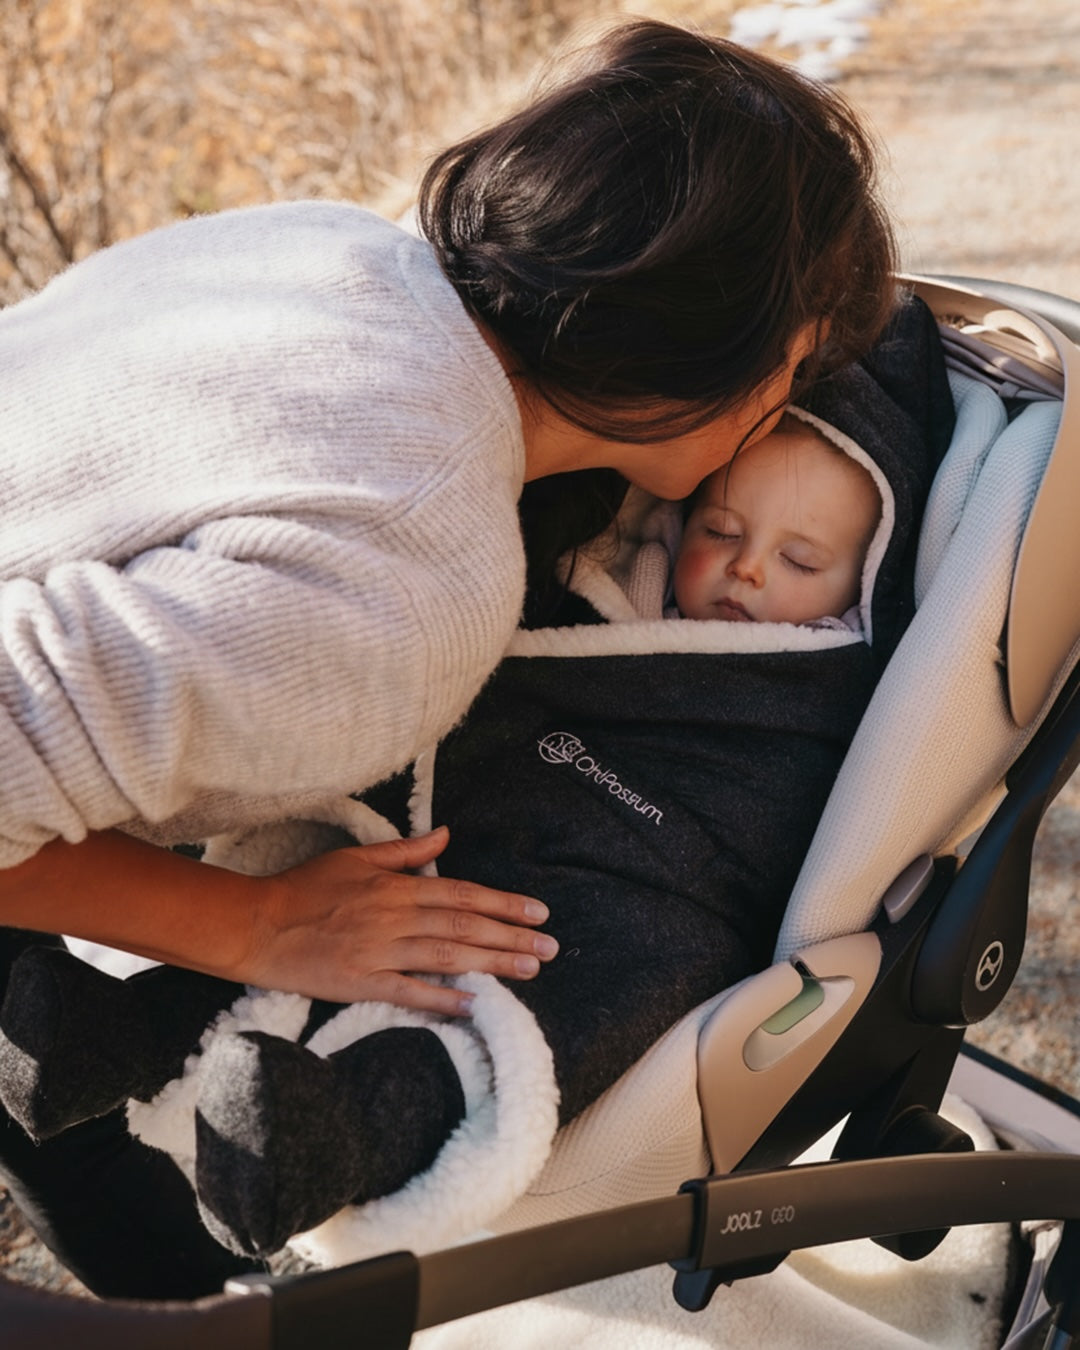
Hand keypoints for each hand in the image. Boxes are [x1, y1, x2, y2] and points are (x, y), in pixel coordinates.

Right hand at [239, 827, 557, 1015]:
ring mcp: (378, 952)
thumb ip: (405, 850)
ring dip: (491, 964)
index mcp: (396, 887)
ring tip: (528, 970)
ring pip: (446, 957)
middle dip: (511, 937)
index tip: (538, 913)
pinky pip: (408, 992)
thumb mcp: (356, 857)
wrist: (256, 925)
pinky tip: (472, 1005)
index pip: (462, 894)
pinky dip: (441, 998)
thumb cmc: (306, 888)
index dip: (503, 903)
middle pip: (463, 927)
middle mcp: (394, 918)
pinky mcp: (360, 983)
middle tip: (550, 948)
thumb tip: (446, 835)